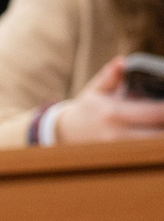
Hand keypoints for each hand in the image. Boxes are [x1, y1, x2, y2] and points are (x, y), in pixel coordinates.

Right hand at [47, 58, 163, 144]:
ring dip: (160, 137)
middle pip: (159, 136)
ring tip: (162, 125)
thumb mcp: (97, 89)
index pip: (154, 112)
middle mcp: (117, 134)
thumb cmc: (88, 108)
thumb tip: (122, 62)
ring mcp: (119, 150)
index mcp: (113, 113)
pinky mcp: (121, 159)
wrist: (67, 133)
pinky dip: (154, 146)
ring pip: (153, 147)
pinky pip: (145, 153)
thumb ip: (111, 75)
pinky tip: (156, 137)